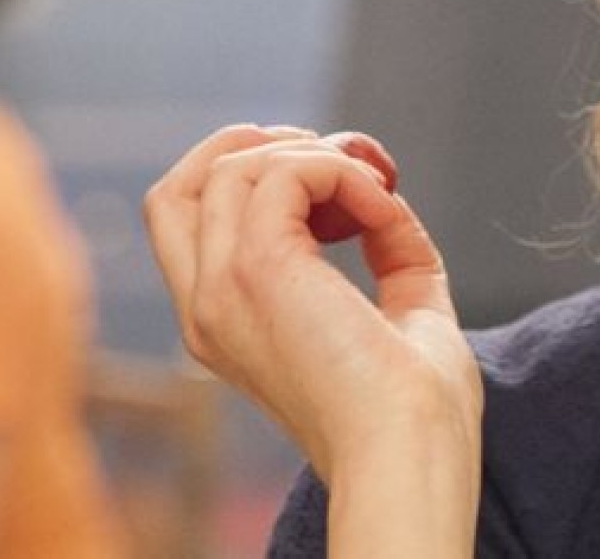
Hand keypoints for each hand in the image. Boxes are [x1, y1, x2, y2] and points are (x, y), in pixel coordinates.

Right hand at [143, 124, 482, 482]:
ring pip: (227, 166)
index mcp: (228, 323)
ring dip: (315, 156)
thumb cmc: (417, 408)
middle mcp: (208, 307)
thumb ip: (391, 253)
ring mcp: (221, 289)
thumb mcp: (401, 310)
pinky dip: (341, 171)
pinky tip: (382, 207)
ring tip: (377, 193)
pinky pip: (282, 173)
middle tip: (352, 167)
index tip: (348, 183)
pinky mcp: (256, 271)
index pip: (192, 220)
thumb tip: (388, 203)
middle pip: (182, 183)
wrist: (412, 453)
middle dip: (266, 144)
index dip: (261, 174)